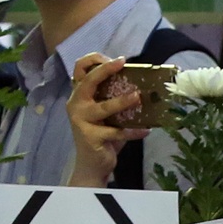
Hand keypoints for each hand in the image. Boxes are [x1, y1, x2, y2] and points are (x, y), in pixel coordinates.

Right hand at [65, 53, 149, 189]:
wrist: (92, 163)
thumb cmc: (102, 134)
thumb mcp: (105, 113)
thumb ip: (113, 97)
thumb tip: (140, 84)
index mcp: (79, 95)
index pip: (80, 69)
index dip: (95, 60)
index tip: (117, 60)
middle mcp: (76, 104)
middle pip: (88, 81)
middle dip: (105, 69)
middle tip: (122, 62)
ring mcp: (81, 120)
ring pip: (104, 107)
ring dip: (123, 102)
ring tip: (138, 97)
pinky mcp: (91, 137)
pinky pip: (116, 132)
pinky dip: (133, 131)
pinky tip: (146, 130)